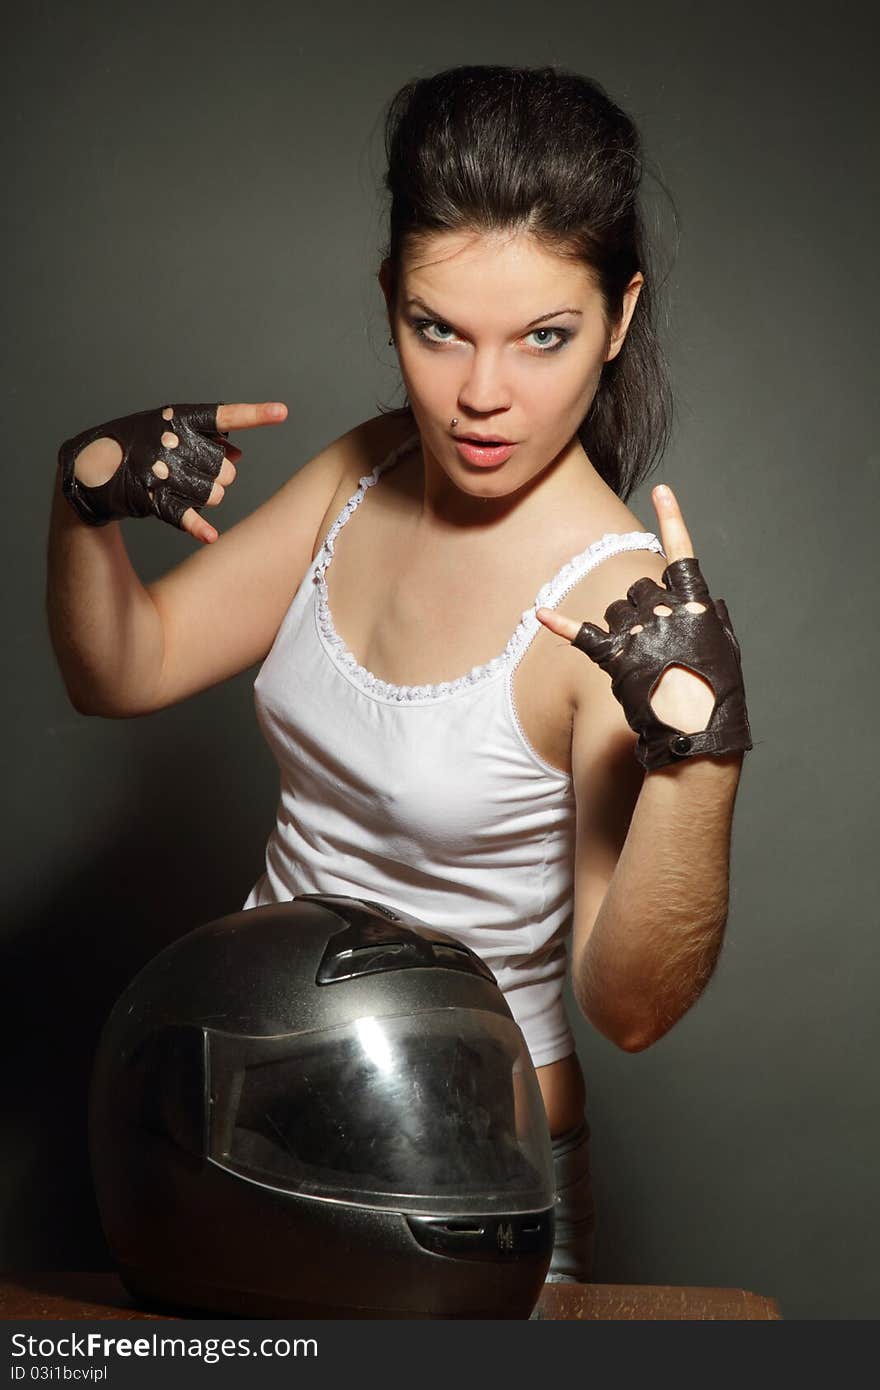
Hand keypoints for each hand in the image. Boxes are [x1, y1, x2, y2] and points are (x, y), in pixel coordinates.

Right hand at [58, 400, 287, 543]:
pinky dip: (199, 527)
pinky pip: (186, 516)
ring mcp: (162, 469)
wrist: (93, 465)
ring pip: (215, 495)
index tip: (283, 413)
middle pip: (227, 469)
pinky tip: (210, 536)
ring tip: (185, 488)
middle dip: (222, 477)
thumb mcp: (171, 431)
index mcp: (180, 417)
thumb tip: (241, 451)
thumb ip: (208, 438)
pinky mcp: (151, 497)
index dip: (255, 414)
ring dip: (209, 498)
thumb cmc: (141, 444)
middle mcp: (173, 441)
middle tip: (199, 473)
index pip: (224, 415)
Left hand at [536, 484, 752, 770]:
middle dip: (640, 606)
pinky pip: (582, 634)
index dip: (673, 519)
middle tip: (652, 640)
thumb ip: (711, 619)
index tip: (662, 491)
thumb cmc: (717, 694)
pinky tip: (539, 613)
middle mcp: (663, 609)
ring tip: (637, 661)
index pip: (683, 552)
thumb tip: (704, 603)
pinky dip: (559, 624)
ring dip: (620, 626)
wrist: (698, 729)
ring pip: (614, 610)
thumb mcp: (726, 649)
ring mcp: (638, 632)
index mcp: (695, 603)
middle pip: (638, 588)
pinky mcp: (615, 657)